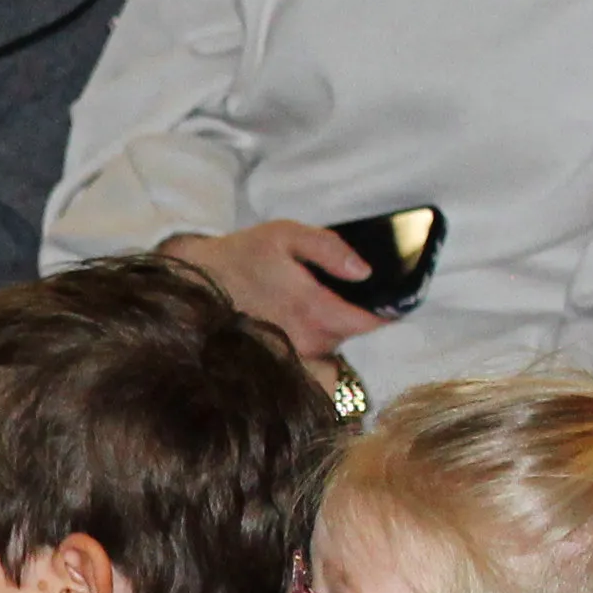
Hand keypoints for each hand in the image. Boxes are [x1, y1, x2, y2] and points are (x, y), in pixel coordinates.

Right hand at [161, 223, 383, 362]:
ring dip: (335, 324)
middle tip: (346, 287)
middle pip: (352, 333)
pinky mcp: (280, 357)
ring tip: (319, 298)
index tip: (394, 296)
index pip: (369, 322)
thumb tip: (364, 271)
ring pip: (333, 343)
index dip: (387, 310)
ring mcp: (293, 353)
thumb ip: (330, 248)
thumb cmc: (244, 254)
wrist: (198, 279)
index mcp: (314, 309)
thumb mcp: (287, 235)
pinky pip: (313, 352)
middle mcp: (307, 339)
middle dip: (356, 312)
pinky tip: (305, 316)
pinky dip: (318, 337)